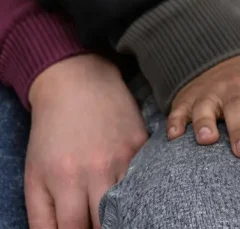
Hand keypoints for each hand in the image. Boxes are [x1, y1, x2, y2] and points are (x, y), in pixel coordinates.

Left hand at [25, 54, 147, 228]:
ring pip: (132, 203)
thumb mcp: (34, 175)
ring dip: (124, 211)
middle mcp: (98, 170)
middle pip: (107, 222)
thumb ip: (41, 215)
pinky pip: (146, 179)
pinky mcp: (142, 145)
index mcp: (65, 179)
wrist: (78, 84)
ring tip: (116, 211)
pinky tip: (135, 190)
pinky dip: (141, 188)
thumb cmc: (52, 132)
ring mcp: (124, 157)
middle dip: (103, 228)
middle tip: (99, 223)